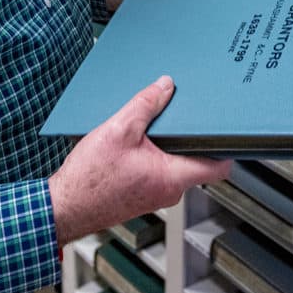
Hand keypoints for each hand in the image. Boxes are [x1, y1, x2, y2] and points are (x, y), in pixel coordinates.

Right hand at [48, 76, 229, 244]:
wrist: (64, 207)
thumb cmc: (88, 180)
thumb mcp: (118, 130)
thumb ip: (145, 105)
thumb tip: (165, 86)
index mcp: (172, 177)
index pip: (219, 167)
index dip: (227, 145)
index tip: (227, 127)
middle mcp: (170, 191)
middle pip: (196, 159)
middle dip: (190, 135)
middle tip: (182, 112)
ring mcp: (157, 194)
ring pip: (175, 164)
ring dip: (167, 143)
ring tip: (152, 124)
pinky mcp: (143, 194)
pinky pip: (159, 170)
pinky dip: (153, 154)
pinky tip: (136, 141)